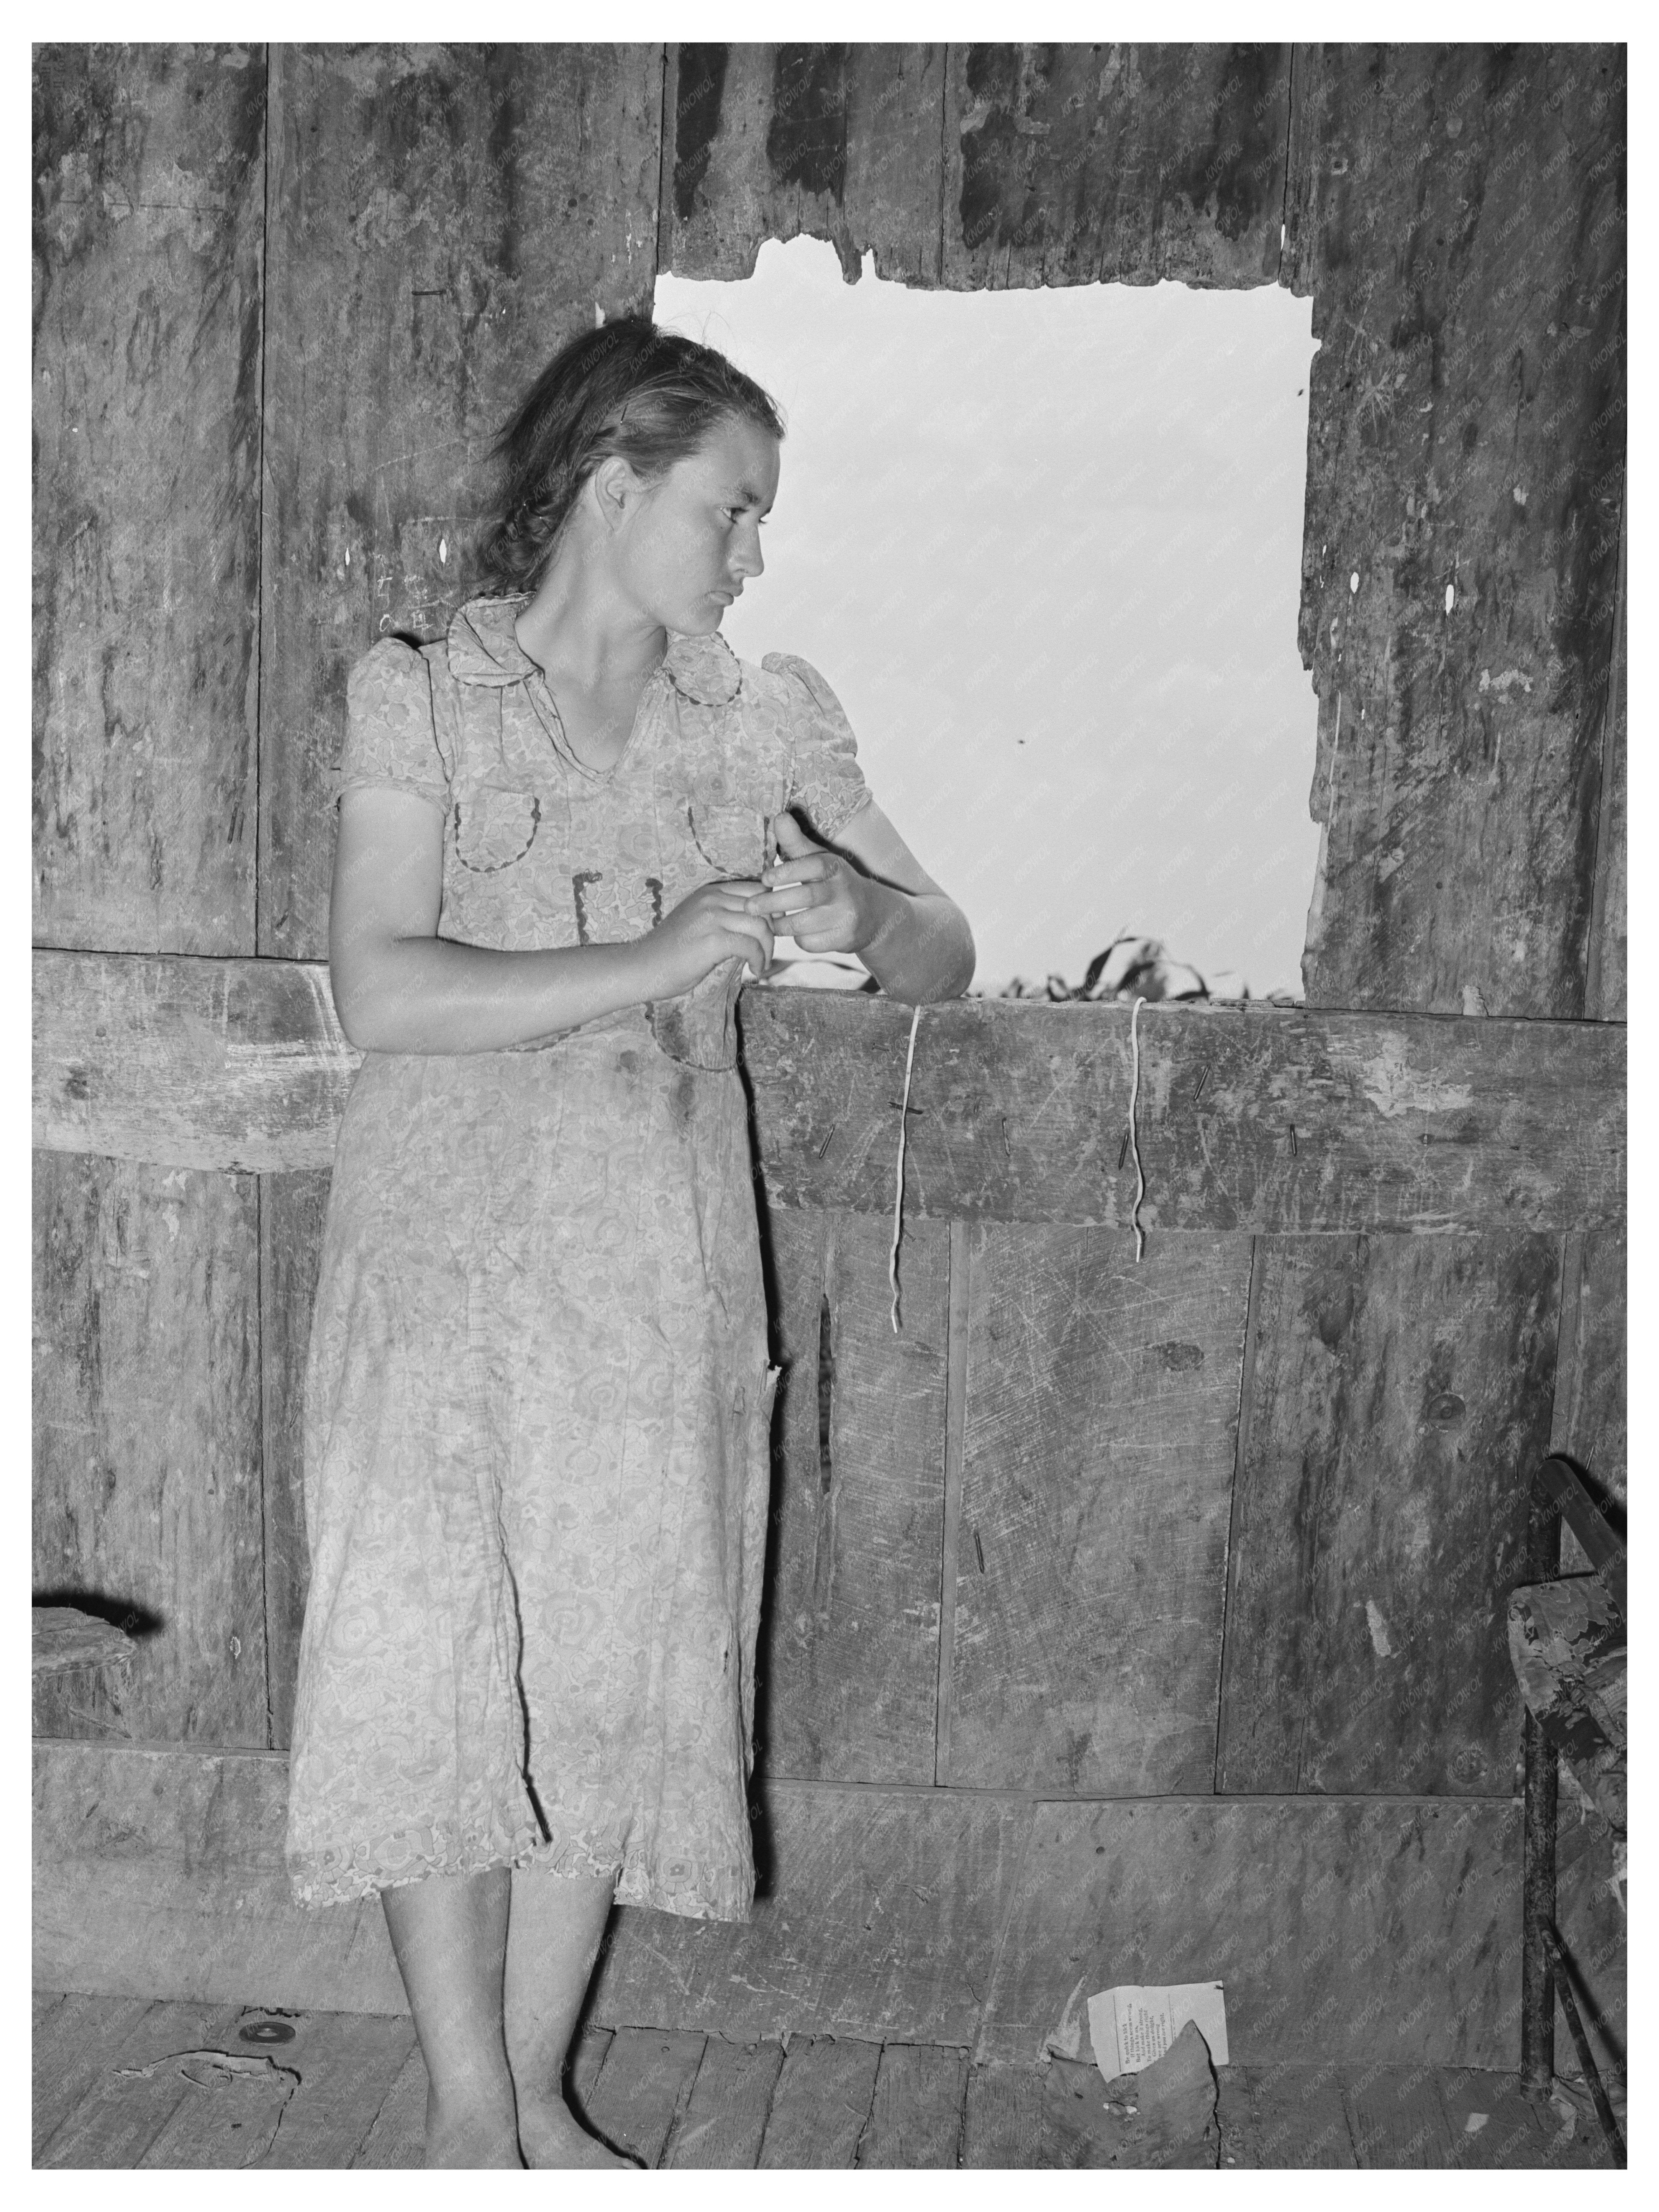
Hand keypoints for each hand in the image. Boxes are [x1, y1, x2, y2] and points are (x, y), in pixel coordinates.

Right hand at [641, 878, 774, 996]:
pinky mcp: (712, 940)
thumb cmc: (670, 952)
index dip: (769, 912)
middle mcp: (711, 898)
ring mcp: (711, 917)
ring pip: (760, 926)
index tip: (767, 934)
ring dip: (768, 948)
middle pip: (763, 906)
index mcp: (710, 891)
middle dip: (772, 930)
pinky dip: (759, 960)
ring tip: (762, 963)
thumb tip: (761, 926)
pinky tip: (755, 970)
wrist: (641, 968)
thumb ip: (725, 918)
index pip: (757, 889)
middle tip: (767, 951)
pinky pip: (750, 945)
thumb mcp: (699, 923)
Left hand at [750, 812, 883, 955]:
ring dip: (781, 924)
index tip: (764, 877)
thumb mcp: (819, 860)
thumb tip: (779, 817)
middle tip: (750, 906)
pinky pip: (812, 943)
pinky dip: (798, 939)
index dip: (786, 871)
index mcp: (835, 867)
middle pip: (806, 896)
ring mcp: (846, 916)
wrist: (872, 914)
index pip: (812, 865)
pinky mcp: (845, 939)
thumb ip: (796, 842)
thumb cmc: (833, 883)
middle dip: (773, 902)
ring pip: (805, 924)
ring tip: (766, 920)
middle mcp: (843, 890)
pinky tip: (794, 933)